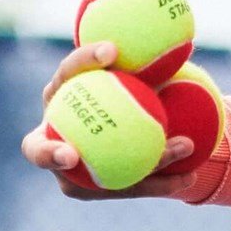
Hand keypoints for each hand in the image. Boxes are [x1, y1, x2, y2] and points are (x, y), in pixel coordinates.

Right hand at [19, 40, 199, 199]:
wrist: (133, 120)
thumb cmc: (132, 85)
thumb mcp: (140, 69)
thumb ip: (149, 58)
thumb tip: (188, 40)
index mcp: (58, 94)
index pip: (66, 73)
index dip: (83, 61)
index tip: (113, 50)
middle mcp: (50, 135)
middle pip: (40, 150)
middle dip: (50, 154)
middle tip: (71, 155)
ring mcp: (67, 170)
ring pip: (96, 178)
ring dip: (138, 169)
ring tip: (177, 152)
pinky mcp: (92, 190)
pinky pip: (127, 188)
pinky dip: (160, 182)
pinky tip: (191, 175)